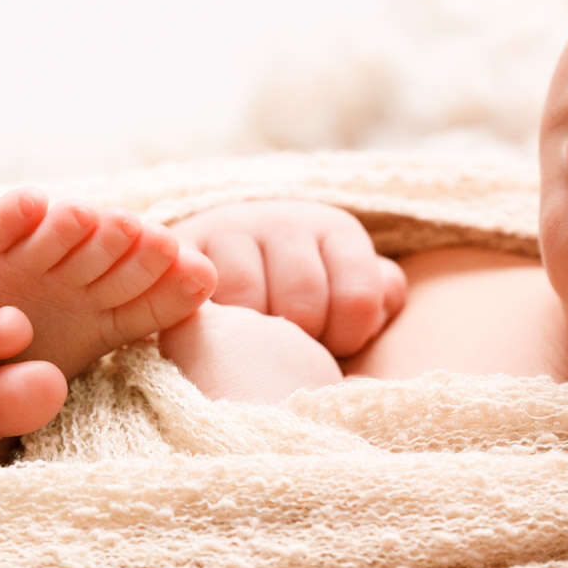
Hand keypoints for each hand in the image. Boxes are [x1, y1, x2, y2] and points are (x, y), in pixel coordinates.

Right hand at [169, 201, 406, 357]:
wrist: (215, 267)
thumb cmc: (295, 297)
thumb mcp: (344, 290)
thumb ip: (377, 294)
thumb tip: (386, 289)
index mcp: (335, 229)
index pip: (359, 299)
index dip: (347, 337)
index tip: (330, 345)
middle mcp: (285, 219)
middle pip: (303, 304)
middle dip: (298, 341)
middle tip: (285, 348)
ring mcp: (230, 228)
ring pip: (247, 299)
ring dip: (250, 336)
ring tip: (250, 344)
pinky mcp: (181, 248)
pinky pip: (195, 293)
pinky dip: (207, 321)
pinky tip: (215, 334)